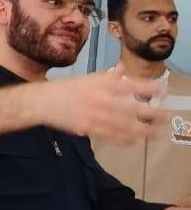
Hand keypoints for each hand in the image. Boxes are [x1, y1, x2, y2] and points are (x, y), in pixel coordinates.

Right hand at [38, 71, 169, 143]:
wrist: (43, 102)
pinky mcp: (89, 128)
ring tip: (156, 133)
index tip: (164, 91)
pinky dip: (125, 139)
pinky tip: (135, 141)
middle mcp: (101, 99)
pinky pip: (111, 135)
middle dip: (152, 113)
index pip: (130, 85)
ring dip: (143, 130)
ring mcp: (96, 115)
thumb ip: (107, 76)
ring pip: (124, 125)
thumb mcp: (87, 78)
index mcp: (101, 84)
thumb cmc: (66, 88)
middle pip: (132, 108)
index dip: (149, 88)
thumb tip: (122, 68)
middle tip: (167, 116)